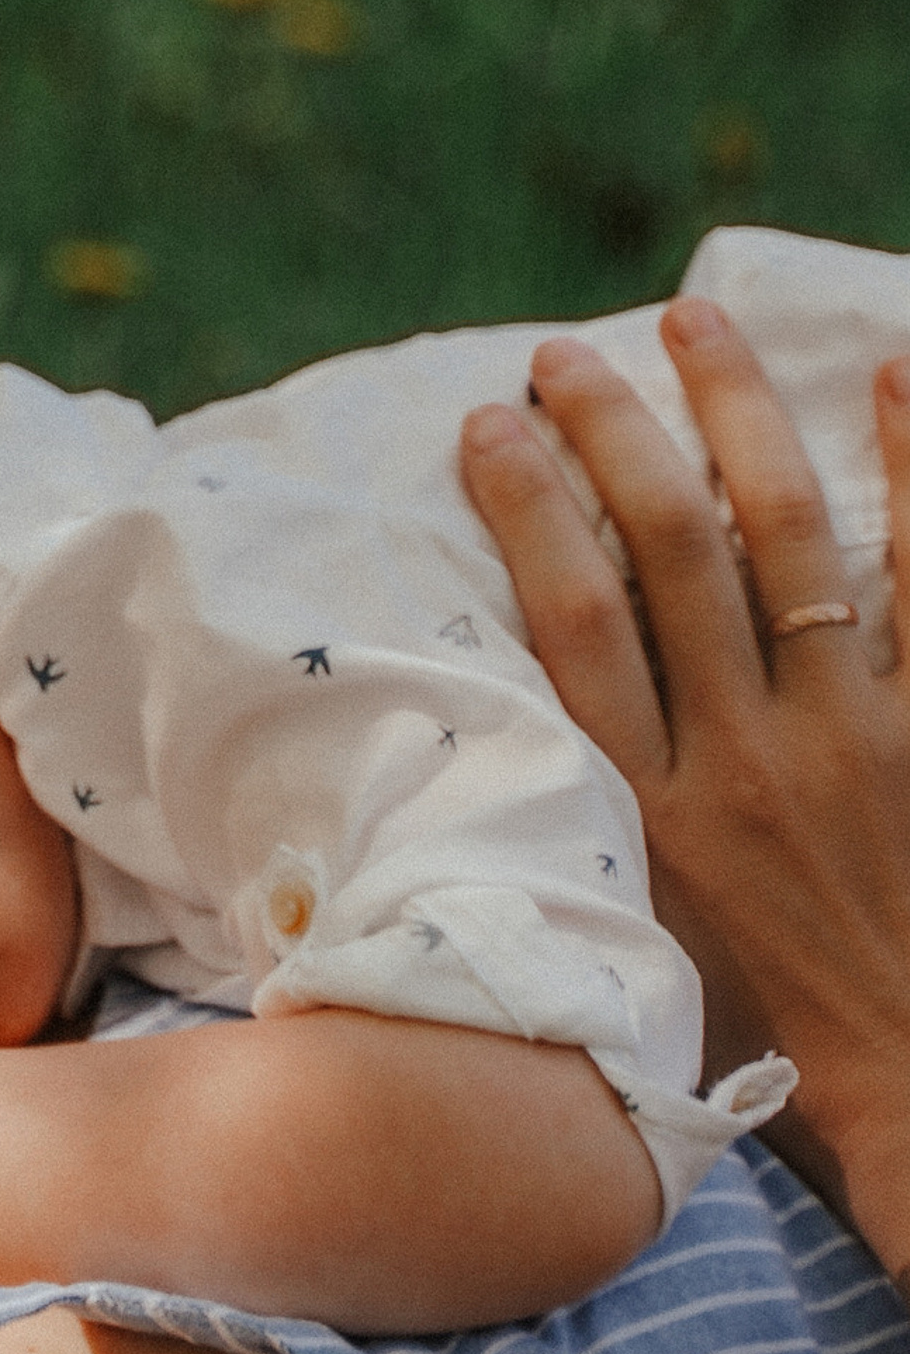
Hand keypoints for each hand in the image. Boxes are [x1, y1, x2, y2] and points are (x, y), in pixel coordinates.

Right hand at [459, 298, 909, 1264]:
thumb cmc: (771, 1034)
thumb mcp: (641, 938)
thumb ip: (587, 831)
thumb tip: (504, 734)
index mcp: (653, 810)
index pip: (570, 622)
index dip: (524, 506)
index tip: (485, 421)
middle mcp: (745, 758)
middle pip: (666, 553)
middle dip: (613, 432)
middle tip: (568, 355)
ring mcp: (854, 739)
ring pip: (791, 539)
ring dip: (739, 414)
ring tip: (698, 320)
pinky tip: (894, 376)